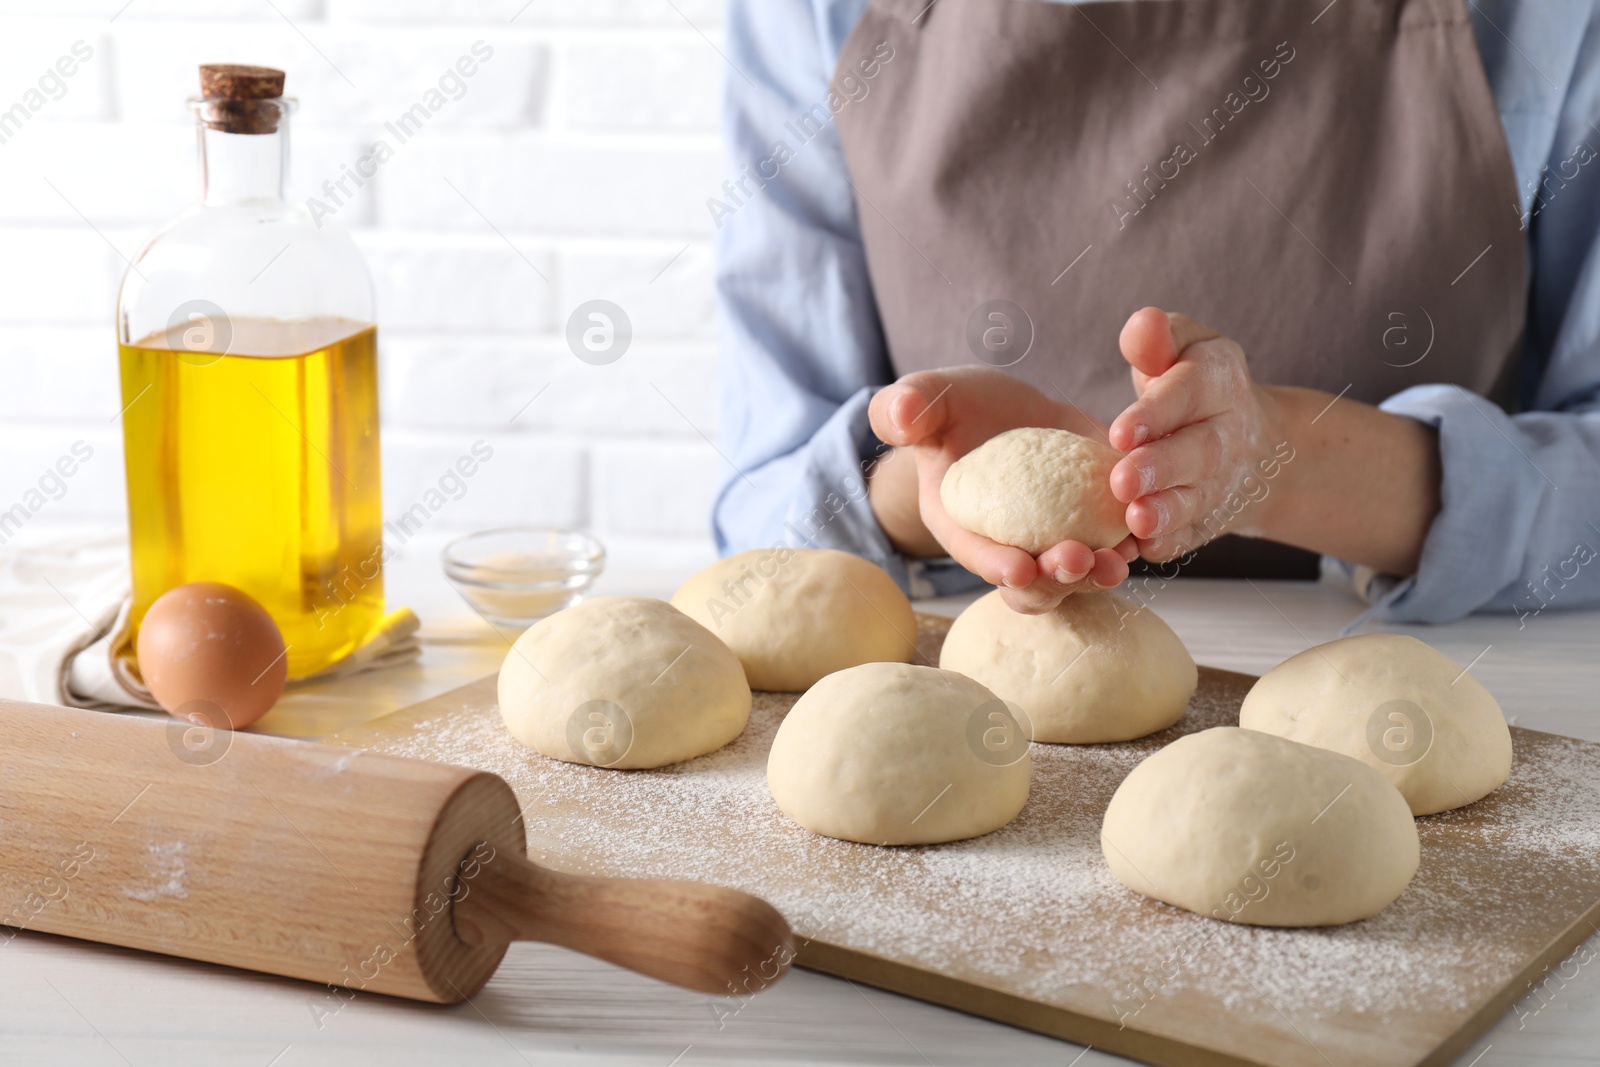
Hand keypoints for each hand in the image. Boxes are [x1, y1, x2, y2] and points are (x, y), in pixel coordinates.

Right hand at [867, 366, 1135, 612]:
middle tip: (1078, 560)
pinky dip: (1129, 539)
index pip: (976, 553)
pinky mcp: (1089, 515)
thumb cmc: (946, 409)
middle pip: (1032, 582)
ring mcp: (1052, 534)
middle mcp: (1008, 542)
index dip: (995, 565)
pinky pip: (1111, 538)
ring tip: (1121, 558)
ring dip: (1099, 573)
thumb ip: (903, 408)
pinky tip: (1147, 526)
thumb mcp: (921, 400)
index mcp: (960, 523)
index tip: (1018, 569)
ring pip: (1077, 574)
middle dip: (1056, 580)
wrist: (992, 410)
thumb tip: (899, 417)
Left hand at [1107, 308, 1285, 561]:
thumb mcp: (1184, 348)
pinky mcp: (1208, 520)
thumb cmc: (1192, 384)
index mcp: (1218, 382)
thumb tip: (1143, 324)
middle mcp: (1227, 434)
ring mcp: (1220, 482)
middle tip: (1122, 480)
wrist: (1253, 444)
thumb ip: (1159, 339)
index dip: (1156, 412)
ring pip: (1196, 500)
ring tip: (1135, 520)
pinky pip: (1191, 536)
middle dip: (1160, 468)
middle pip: (1197, 452)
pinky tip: (1142, 549)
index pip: (1187, 393)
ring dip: (1167, 512)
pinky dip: (1169, 544)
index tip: (1120, 430)